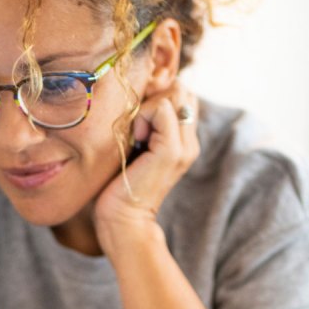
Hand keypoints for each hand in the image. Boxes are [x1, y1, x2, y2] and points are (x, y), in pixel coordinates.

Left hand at [92, 82, 199, 255]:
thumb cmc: (119, 184)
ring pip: (174, 93)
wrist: (122, 219)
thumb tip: (137, 93)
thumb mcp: (134, 145)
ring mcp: (184, 146)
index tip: (137, 121)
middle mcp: (189, 141)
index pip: (181, 93)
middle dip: (154, 96)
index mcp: (183, 139)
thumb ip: (143, 123)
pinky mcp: (172, 150)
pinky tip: (134, 139)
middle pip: (181, 89)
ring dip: (147, 105)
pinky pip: (162, 108)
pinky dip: (143, 116)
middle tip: (136, 125)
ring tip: (135, 134)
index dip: (157, 95)